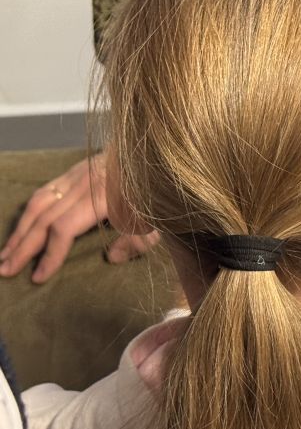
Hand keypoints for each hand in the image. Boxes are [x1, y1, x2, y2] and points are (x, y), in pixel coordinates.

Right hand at [0, 153, 158, 282]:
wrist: (155, 151)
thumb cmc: (158, 190)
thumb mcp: (158, 220)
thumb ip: (137, 242)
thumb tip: (111, 258)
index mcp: (103, 197)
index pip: (64, 228)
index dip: (50, 254)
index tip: (39, 277)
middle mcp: (83, 184)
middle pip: (43, 218)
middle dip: (22, 247)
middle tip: (5, 271)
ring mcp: (76, 175)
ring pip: (38, 204)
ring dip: (19, 231)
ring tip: (5, 254)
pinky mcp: (73, 171)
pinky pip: (43, 193)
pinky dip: (28, 213)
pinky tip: (20, 229)